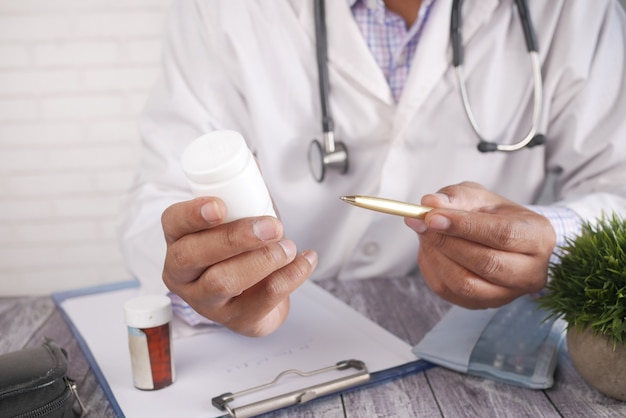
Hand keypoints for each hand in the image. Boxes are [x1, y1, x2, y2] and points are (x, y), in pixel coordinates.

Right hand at [161, 197, 317, 336]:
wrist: (256, 296)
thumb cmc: (242, 249)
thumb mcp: (238, 217)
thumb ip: (242, 190)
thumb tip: (253, 160)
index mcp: (178, 239)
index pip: (172, 224)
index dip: (192, 214)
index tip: (219, 206)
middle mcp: (183, 273)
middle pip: (193, 256)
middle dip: (234, 237)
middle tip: (271, 226)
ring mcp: (206, 301)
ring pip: (223, 282)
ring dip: (261, 260)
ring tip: (289, 245)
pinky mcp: (236, 320)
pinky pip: (260, 301)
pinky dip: (289, 278)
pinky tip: (305, 260)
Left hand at [404, 182, 555, 308]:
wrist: (501, 239)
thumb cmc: (492, 214)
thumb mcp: (478, 196)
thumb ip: (455, 197)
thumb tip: (429, 203)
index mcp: (538, 236)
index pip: (502, 234)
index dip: (464, 226)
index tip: (432, 217)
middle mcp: (531, 271)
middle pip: (485, 263)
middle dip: (445, 242)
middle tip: (420, 223)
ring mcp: (509, 294)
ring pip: (466, 284)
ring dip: (436, 257)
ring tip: (424, 234)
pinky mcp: (484, 305)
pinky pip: (450, 293)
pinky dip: (432, 270)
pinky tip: (429, 250)